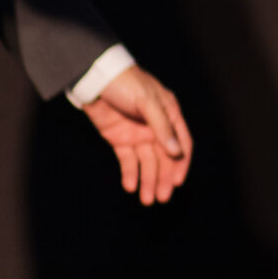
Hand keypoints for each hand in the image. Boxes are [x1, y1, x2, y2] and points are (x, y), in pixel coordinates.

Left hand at [78, 64, 191, 204]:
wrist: (95, 78)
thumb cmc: (127, 84)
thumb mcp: (148, 103)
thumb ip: (162, 128)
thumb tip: (176, 152)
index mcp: (170, 115)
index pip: (182, 144)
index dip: (181, 164)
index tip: (176, 182)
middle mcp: (156, 128)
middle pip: (164, 158)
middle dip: (162, 178)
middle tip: (160, 198)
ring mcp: (138, 134)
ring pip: (146, 162)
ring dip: (147, 180)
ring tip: (146, 199)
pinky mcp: (119, 139)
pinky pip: (127, 160)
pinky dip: (130, 173)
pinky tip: (130, 186)